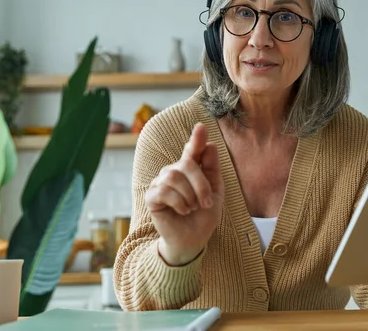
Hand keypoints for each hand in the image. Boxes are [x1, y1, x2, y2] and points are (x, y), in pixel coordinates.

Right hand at [145, 123, 223, 265]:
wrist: (193, 240)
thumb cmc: (203, 216)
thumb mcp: (215, 192)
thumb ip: (212, 169)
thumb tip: (210, 144)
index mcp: (191, 169)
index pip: (193, 150)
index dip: (196, 138)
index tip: (201, 127)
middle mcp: (174, 171)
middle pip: (187, 164)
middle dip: (201, 184)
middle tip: (206, 202)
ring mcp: (161, 182)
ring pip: (175, 177)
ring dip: (190, 196)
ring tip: (192, 208)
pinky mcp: (151, 196)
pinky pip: (165, 191)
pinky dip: (179, 203)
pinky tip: (182, 211)